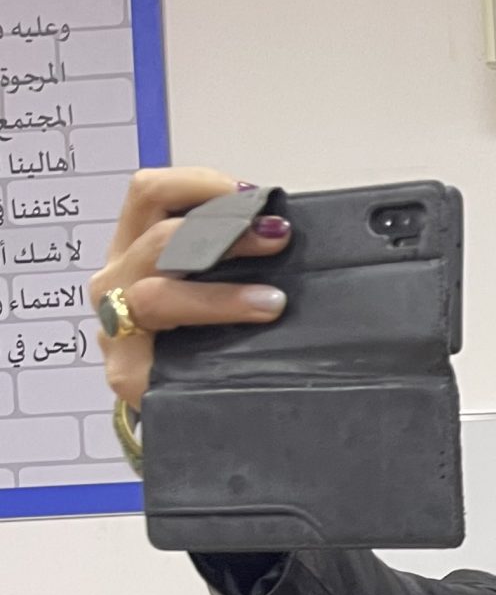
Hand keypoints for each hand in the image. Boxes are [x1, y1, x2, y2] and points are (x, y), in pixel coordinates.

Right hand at [90, 169, 294, 408]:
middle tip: (276, 237)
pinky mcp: (126, 372)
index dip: (200, 185)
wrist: (182, 409)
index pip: (150, 195)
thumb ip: (227, 256)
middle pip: (154, 235)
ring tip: (274, 300)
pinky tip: (251, 327)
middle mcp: (117, 281)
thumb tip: (279, 229)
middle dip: (222, 231)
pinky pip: (163, 349)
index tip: (253, 195)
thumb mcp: (209, 285)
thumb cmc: (200, 341)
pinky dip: (211, 326)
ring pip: (156, 294)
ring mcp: (116, 326)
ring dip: (222, 292)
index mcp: (134, 249)